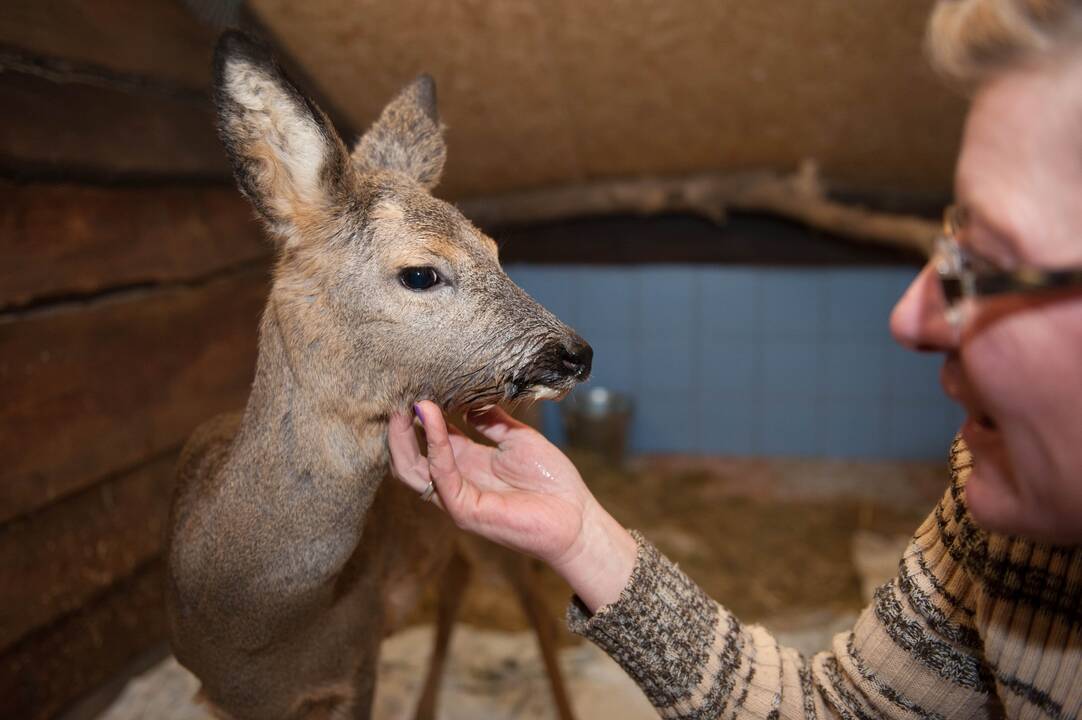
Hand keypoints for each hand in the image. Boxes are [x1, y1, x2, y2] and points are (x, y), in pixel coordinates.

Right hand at [388, 401, 636, 610]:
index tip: (413, 385)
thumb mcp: (517, 438)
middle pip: (410, 456)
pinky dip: (434, 445)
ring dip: (405, 437)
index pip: (430, 439)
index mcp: (468, 463)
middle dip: (399, 427)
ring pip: (412, 470)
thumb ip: (491, 420)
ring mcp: (457, 497)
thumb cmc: (552, 482)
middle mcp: (456, 480)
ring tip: (402, 406)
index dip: (419, 415)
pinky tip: (433, 418)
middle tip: (395, 394)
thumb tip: (468, 400)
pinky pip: (442, 476)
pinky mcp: (466, 510)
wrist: (576, 518)